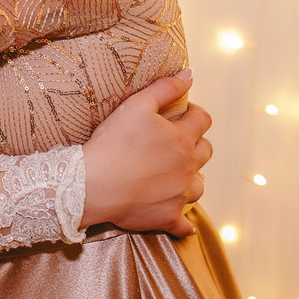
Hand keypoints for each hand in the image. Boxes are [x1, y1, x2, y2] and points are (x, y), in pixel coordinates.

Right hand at [79, 68, 211, 237]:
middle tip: (171, 141)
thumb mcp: (136, 105)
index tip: (178, 113)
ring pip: (199, 186)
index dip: (192, 112)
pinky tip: (176, 215)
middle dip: (194, 143)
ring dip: (191, 178)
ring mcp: (179, 195)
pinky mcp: (168, 218)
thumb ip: (165, 88)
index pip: (202, 119)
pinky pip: (185, 224)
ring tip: (172, 174)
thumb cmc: (113, 142)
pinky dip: (183, 220)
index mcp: (182, 139)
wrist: (93, 184)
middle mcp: (187, 167)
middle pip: (205, 151)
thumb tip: (190, 74)